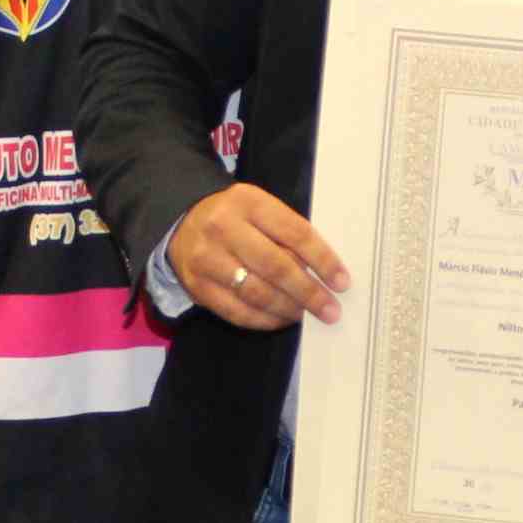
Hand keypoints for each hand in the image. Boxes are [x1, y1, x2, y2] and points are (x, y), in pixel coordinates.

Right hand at [169, 185, 347, 331]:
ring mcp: (207, 259)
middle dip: (308, 292)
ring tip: (306, 315)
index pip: (294, 233)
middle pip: (275, 266)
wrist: (181, 220)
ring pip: (256, 293)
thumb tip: (324, 272)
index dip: (322, 260)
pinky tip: (281, 319)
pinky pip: (236, 311)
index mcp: (248, 202)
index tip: (341, 282)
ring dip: (288, 309)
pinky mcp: (197, 287)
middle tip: (330, 310)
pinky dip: (264, 320)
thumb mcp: (260, 208)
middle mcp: (224, 228)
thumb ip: (288, 233)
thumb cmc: (235, 216)